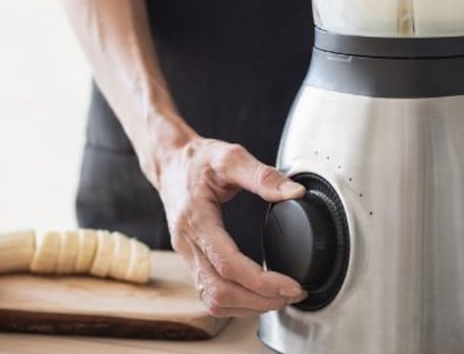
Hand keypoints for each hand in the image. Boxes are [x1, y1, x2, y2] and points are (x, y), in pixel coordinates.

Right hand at [155, 137, 307, 315]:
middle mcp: (187, 243)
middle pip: (220, 292)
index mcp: (196, 219)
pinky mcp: (190, 261)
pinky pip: (209, 294)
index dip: (262, 283)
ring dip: (247, 306)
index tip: (292, 285)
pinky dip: (235, 303)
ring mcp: (186, 255)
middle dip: (260, 301)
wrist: (168, 162)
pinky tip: (256, 294)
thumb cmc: (197, 160)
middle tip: (292, 294)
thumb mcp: (230, 157)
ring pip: (213, 299)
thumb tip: (295, 193)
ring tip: (278, 298)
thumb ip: (263, 176)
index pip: (229, 265)